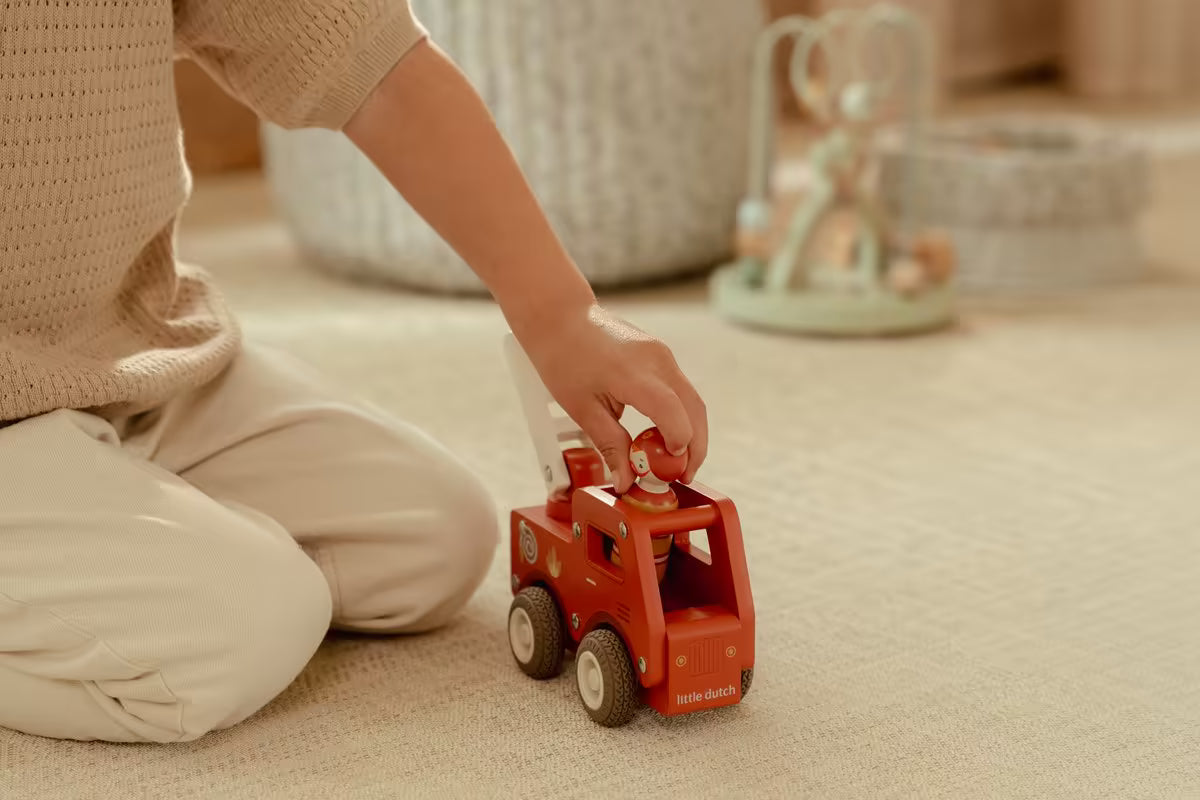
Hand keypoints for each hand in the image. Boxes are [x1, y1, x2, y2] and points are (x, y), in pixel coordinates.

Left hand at [517, 303, 707, 493]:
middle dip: (696, 447)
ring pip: (692, 400)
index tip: (670, 469)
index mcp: (633, 373)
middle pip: (695, 409)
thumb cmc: (564, 359)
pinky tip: (664, 434)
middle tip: (683, 476)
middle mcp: (657, 360)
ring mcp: (663, 354)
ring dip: (691, 432)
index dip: (678, 444)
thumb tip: (626, 481)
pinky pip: (680, 389)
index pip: (672, 412)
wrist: (560, 317)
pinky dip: (680, 414)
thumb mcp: (582, 409)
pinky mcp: (661, 353)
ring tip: (675, 460)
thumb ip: (610, 445)